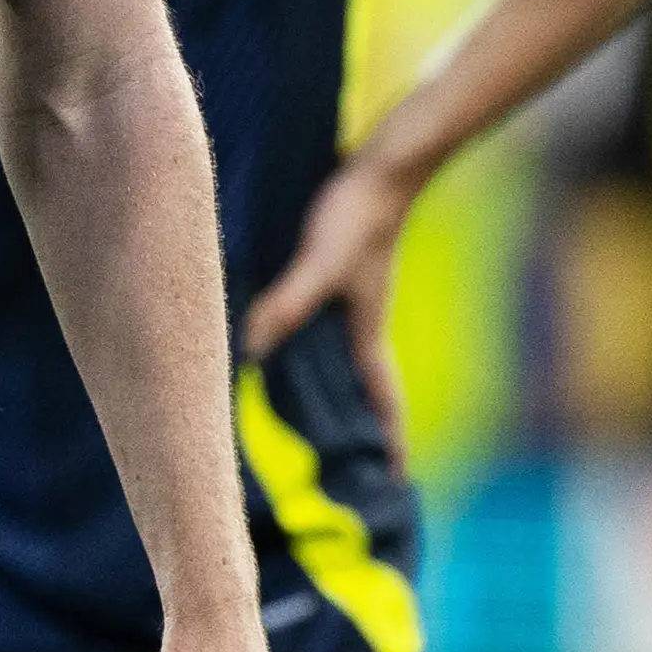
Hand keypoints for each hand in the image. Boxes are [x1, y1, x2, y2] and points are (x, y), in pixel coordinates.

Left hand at [241, 151, 420, 476]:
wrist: (381, 169)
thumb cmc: (357, 217)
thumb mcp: (322, 263)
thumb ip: (290, 302)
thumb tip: (253, 347)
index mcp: (365, 335)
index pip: (384, 404)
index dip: (392, 443)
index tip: (397, 482)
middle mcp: (359, 327)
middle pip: (362, 392)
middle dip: (358, 432)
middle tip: (342, 470)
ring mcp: (349, 303)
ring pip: (337, 364)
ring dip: (327, 394)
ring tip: (302, 425)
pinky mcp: (334, 279)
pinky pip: (319, 332)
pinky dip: (304, 352)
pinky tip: (276, 352)